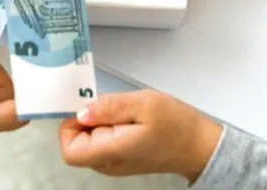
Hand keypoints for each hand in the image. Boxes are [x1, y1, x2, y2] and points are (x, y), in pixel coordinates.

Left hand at [58, 90, 221, 182]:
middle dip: (85, 119)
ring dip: (97, 120)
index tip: (85, 105)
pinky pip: (100, 140)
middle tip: (109, 103)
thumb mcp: (143, 104)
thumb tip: (81, 111)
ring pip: (87, 140)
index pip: (69, 149)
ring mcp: (113, 162)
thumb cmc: (175, 125)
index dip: (70, 125)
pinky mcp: (120, 156)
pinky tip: (125, 116)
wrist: (197, 145)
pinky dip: (106, 124)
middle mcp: (108, 163)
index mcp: (111, 152)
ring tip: (122, 110)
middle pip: (76, 143)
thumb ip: (109, 107)